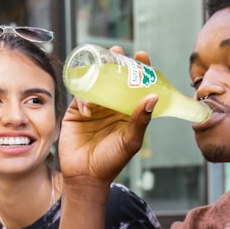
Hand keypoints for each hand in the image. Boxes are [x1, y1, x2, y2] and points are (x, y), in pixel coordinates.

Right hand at [59, 48, 156, 186]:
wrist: (85, 176)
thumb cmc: (111, 162)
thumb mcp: (130, 141)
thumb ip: (140, 121)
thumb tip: (153, 97)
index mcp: (127, 111)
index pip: (135, 85)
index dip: (139, 70)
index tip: (142, 56)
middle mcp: (111, 106)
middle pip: (115, 78)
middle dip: (116, 63)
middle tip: (119, 52)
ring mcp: (93, 107)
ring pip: (96, 82)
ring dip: (99, 71)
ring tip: (104, 63)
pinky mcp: (76, 111)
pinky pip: (80, 96)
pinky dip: (85, 96)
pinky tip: (90, 106)